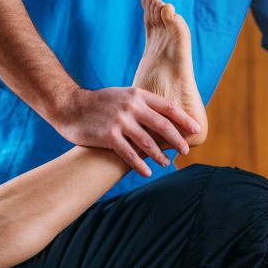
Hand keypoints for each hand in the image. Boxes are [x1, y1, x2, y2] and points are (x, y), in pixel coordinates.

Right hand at [53, 87, 200, 176]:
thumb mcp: (124, 96)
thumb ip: (142, 104)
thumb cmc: (100, 104)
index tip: (196, 129)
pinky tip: (147, 172)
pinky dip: (140, 165)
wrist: (70, 106)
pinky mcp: (109, 136)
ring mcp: (120, 121)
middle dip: (178, 140)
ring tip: (165, 162)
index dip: (185, 120)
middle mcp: (132, 107)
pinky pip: (129, 154)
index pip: (169, 108)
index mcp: (138, 96)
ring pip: (148, 143)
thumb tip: (165, 116)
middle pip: (163, 126)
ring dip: (159, 155)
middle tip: (185, 150)